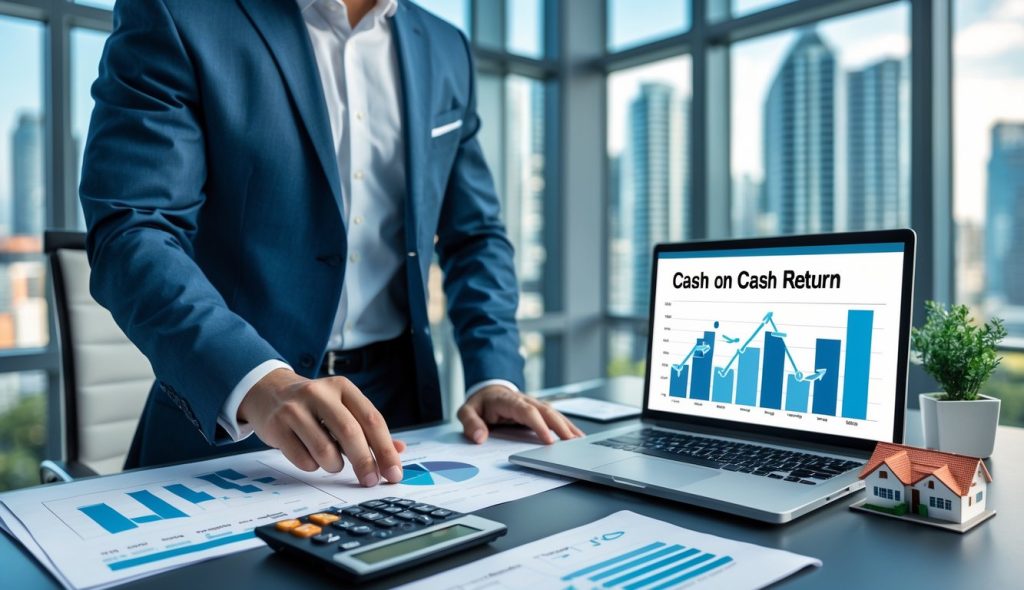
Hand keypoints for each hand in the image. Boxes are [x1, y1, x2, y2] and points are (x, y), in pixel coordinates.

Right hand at [238, 368, 405, 485]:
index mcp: (342, 388)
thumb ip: (369, 429)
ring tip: (332, 463)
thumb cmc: (314, 405)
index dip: (386, 449)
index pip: (371, 419)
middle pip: (350, 432)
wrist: (267, 391)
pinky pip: (302, 459)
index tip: (393, 473)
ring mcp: (295, 409)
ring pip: (325, 450)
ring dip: (334, 465)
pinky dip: (312, 466)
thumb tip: (399, 451)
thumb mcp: (343, 407)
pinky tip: (310, 456)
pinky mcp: (276, 426)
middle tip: (370, 480)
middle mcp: (319, 394)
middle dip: (365, 462)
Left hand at [457, 385, 584, 443]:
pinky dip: (567, 426)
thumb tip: (480, 437)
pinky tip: (577, 437)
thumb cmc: (480, 404)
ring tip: (580, 441)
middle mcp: (524, 400)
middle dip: (560, 426)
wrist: (487, 390)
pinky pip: (554, 416)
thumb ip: (471, 423)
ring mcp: (533, 404)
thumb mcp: (466, 411)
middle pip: (546, 411)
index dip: (539, 425)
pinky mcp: (538, 410)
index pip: (527, 411)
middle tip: (572, 442)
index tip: (548, 440)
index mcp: (508, 400)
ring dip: (567, 426)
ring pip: (554, 413)